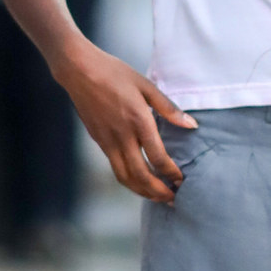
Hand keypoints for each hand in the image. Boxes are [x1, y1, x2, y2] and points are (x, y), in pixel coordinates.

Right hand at [55, 42, 193, 201]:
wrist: (79, 71)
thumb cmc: (115, 73)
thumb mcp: (147, 86)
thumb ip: (170, 108)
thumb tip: (191, 125)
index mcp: (138, 121)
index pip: (158, 157)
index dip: (172, 173)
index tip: (182, 180)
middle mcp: (122, 136)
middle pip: (141, 175)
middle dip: (158, 191)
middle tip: (173, 199)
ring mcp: (107, 141)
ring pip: (125, 177)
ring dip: (142, 191)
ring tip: (158, 198)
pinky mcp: (99, 141)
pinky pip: (115, 168)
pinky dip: (129, 180)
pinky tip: (139, 182)